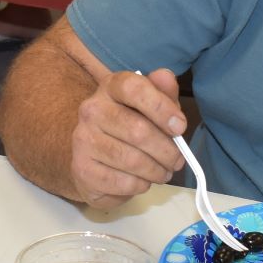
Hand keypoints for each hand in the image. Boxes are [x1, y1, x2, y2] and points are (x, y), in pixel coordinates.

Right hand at [68, 68, 185, 208]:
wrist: (97, 160)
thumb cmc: (131, 128)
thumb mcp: (152, 107)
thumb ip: (163, 92)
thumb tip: (166, 77)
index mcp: (110, 87)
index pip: (133, 88)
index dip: (161, 107)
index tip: (180, 127)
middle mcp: (91, 110)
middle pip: (138, 130)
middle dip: (167, 151)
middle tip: (177, 160)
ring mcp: (83, 140)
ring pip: (132, 160)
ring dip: (157, 171)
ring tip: (163, 172)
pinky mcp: (82, 170)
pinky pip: (123, 182)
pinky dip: (141, 185)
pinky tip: (142, 180)